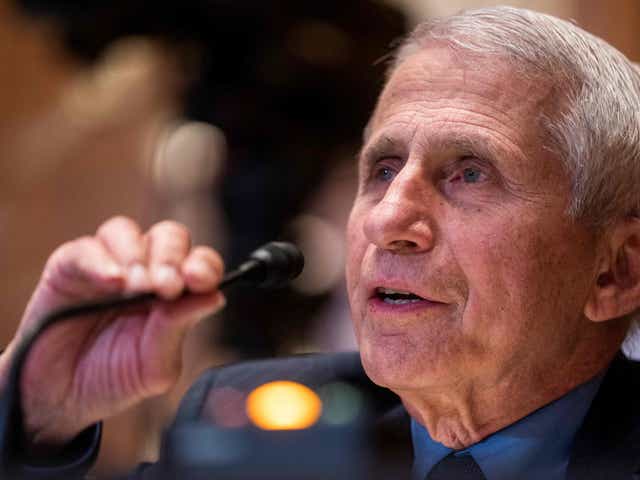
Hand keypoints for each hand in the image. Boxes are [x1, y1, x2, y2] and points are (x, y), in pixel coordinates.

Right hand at [0, 216, 224, 447]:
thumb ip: (178, 329)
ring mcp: (106, 264)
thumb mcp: (152, 366)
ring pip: (126, 231)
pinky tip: (112, 282)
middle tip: (167, 286)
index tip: (199, 281)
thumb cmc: (111, 378)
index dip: (204, 266)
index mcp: (174, 292)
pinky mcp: (68, 267)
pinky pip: (85, 250)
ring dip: (137, 255)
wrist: (57, 399)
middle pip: (168, 237)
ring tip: (137, 286)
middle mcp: (144, 270)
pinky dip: (100, 262)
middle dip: (171, 257)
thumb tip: (215, 297)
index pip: (199, 262)